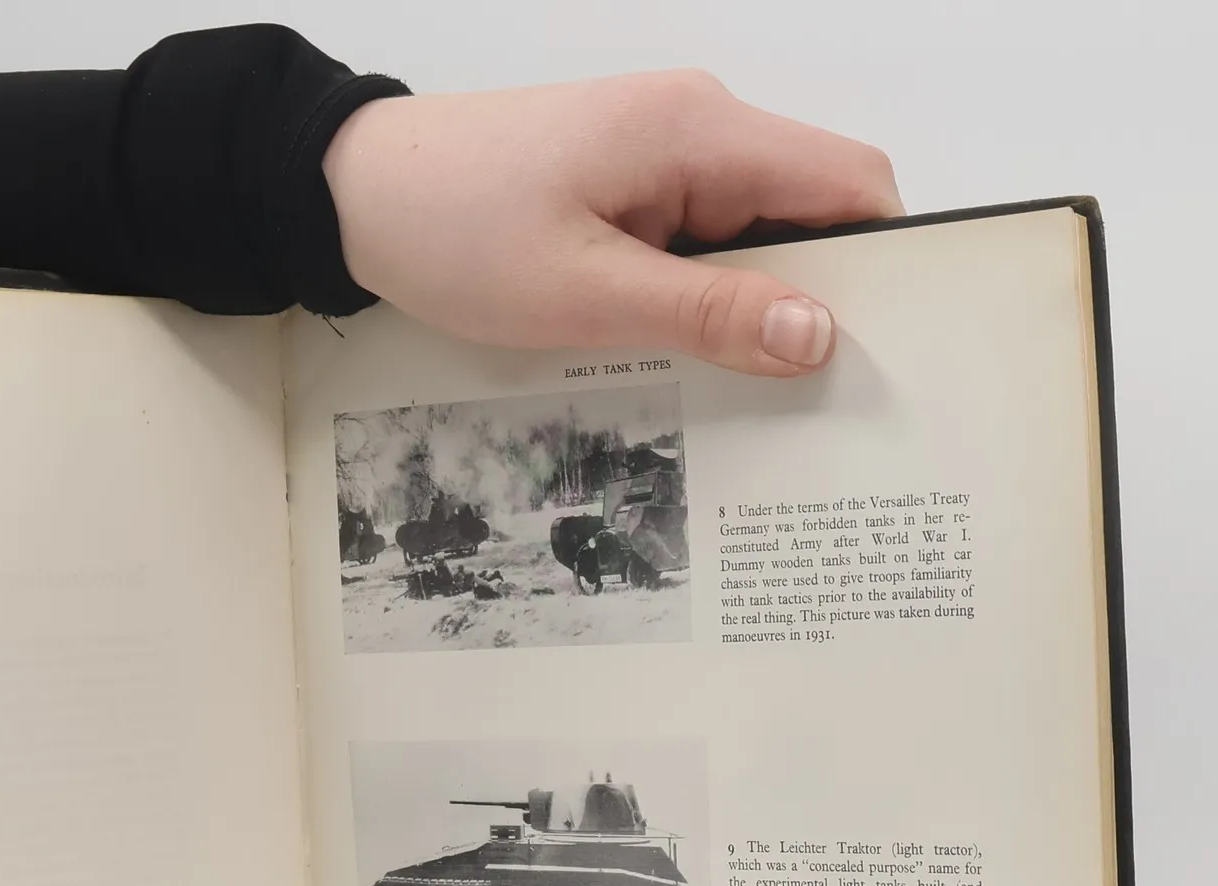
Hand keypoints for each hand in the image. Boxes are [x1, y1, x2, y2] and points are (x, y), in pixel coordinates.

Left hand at [323, 70, 901, 374]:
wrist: (355, 192)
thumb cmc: (455, 232)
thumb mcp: (582, 294)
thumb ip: (706, 312)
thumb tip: (819, 336)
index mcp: (703, 133)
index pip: (851, 183)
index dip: (883, 267)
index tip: (877, 357)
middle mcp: (699, 126)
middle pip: (810, 211)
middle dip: (818, 301)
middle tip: (809, 406)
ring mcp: (662, 152)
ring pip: (753, 233)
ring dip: (753, 307)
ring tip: (745, 396)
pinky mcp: (627, 181)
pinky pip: (699, 238)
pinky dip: (704, 295)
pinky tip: (685, 357)